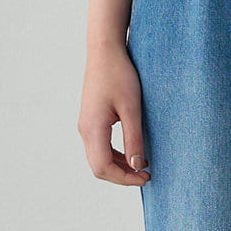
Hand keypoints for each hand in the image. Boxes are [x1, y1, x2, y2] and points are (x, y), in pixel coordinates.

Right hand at [78, 39, 149, 185]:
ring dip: (118, 167)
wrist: (104, 51)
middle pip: (98, 167)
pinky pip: (99, 147)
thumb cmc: (119, 75)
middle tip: (146, 175)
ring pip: (98, 158)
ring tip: (142, 166)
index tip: (146, 177)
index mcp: (93, 128)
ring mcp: (85, 125)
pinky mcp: (90, 120)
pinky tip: (132, 152)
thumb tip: (137, 166)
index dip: (124, 178)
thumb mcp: (132, 108)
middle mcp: (84, 130)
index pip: (103, 168)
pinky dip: (114, 155)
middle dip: (121, 176)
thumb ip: (134, 139)